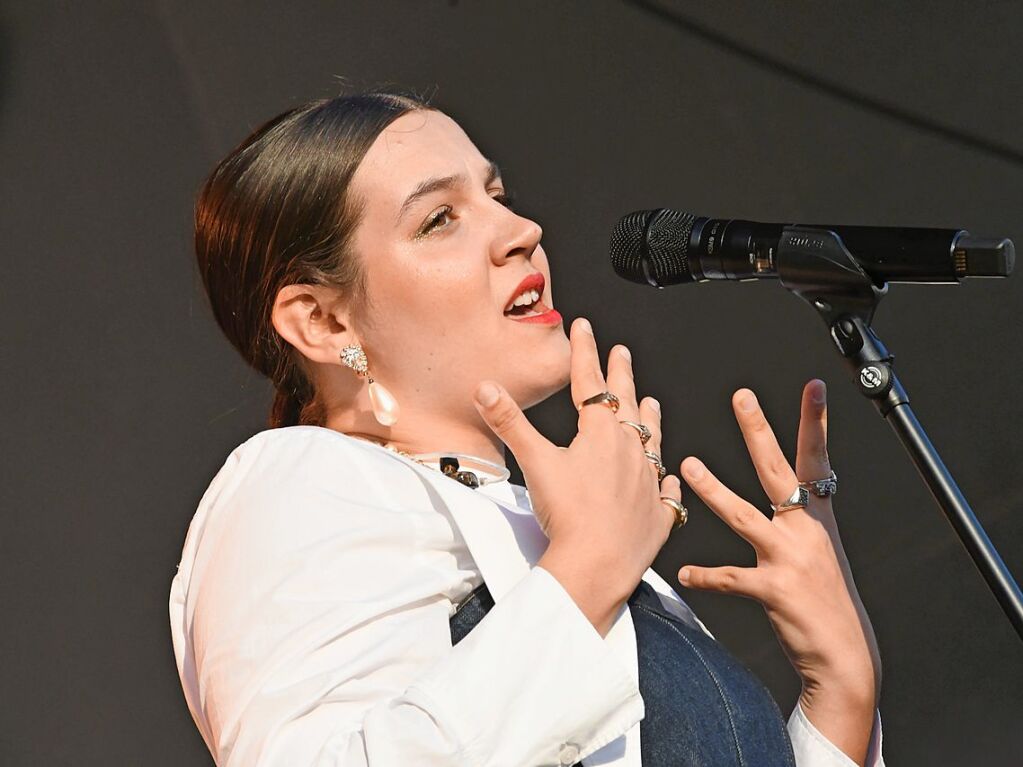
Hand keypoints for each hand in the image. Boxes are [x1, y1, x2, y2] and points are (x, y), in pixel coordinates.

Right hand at [472, 317, 680, 613]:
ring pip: (654, 442)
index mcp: (601, 434)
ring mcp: (649, 483)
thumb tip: (486, 388)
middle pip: (628, 404)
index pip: (591, 382)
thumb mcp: (535, 462)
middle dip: (622, 375)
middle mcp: (631, 452)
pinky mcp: (658, 515)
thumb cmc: (569, 515)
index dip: (586, 351)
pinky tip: (671, 479)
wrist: (598, 565)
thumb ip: (511, 423)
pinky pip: (667, 493)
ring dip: (651, 420)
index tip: (585, 327)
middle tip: (622, 353)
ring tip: (653, 403)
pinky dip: (668, 482)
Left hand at [676, 380, 881, 711]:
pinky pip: (732, 578)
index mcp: (817, 518)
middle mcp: (807, 531)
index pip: (816, 459)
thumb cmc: (824, 599)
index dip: (815, 422)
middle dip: (759, 432)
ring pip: (745, 517)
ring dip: (714, 491)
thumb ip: (801, 516)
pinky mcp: (776, 590)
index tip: (814, 386)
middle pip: (779, 471)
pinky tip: (685, 574)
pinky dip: (707, 576)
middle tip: (742, 397)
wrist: (845, 654)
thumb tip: (788, 488)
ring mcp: (792, 559)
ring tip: (689, 467)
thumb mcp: (819, 549)